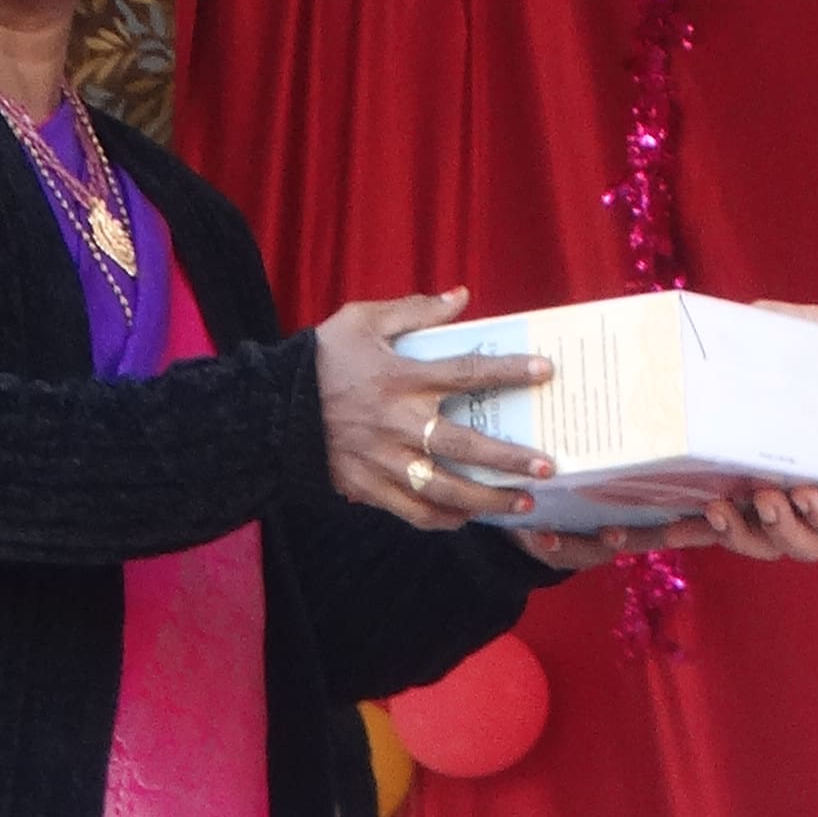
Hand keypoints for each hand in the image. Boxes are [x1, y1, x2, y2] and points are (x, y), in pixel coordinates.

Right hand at [314, 291, 559, 529]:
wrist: (270, 406)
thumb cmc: (321, 358)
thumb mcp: (362, 320)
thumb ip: (415, 311)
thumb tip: (462, 296)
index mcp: (401, 377)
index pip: (466, 372)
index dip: (509, 371)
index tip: (546, 371)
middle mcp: (397, 422)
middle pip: (464, 445)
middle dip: (510, 459)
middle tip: (548, 466)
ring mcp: (382, 460)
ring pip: (444, 489)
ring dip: (486, 500)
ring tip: (522, 504)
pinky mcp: (366, 486)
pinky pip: (411, 510)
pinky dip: (442, 519)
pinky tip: (467, 520)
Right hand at [681, 307, 817, 560]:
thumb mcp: (808, 333)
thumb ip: (761, 329)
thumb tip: (709, 318)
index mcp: (780, 459)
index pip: (728, 502)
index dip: (693, 521)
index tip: (658, 522)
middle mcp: (806, 485)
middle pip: (756, 538)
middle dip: (727, 537)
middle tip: (712, 509)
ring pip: (798, 546)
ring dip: (770, 532)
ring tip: (760, 499)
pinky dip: (817, 517)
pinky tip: (804, 494)